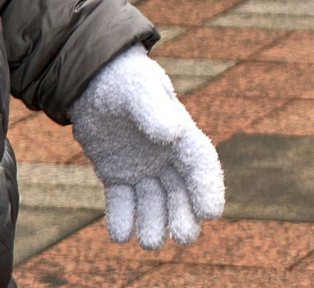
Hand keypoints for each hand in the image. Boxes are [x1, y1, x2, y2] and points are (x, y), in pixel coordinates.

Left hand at [69, 46, 222, 248]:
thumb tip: (174, 134)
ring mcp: (142, 166)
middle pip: (180, 190)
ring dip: (153, 222)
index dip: (208, 188)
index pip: (201, 164)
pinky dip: (122, 217)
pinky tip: (120, 234)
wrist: (92, 81)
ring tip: (149, 243)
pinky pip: (122, 200)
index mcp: (181, 134)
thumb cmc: (124, 79)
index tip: (212, 213)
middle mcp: (166, 155)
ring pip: (153, 200)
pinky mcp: (117, 173)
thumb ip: (155, 111)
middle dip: (184, 215)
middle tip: (184, 238)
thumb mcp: (140, 91)